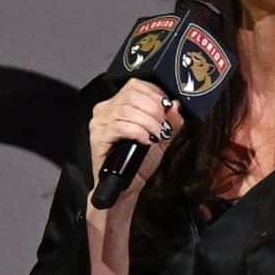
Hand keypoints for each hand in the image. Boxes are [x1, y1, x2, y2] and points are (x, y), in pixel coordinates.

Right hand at [87, 78, 184, 221]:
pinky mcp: (98, 137)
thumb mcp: (160, 138)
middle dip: (154, 109)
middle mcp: (105, 110)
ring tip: (157, 134)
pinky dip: (138, 132)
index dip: (155, 93)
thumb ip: (170, 121)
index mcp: (117, 104)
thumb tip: (176, 105)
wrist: (125, 189)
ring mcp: (99, 123)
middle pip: (131, 95)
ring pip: (127, 110)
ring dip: (148, 122)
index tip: (168, 107)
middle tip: (163, 125)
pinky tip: (146, 140)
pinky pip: (120, 127)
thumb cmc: (138, 163)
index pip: (135, 85)